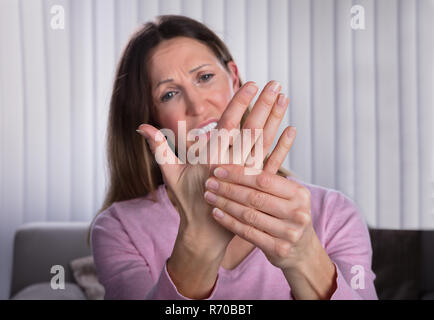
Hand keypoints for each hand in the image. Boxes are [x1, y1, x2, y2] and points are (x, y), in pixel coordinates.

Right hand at [137, 80, 288, 254]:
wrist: (206, 231)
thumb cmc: (188, 201)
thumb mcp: (170, 173)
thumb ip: (159, 148)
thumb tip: (142, 127)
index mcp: (212, 157)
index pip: (228, 124)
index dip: (240, 103)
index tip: (251, 84)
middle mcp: (232, 162)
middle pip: (251, 128)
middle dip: (263, 104)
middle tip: (275, 83)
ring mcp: (247, 174)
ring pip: (264, 141)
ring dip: (275, 119)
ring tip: (284, 98)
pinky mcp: (257, 185)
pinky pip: (273, 163)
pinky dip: (283, 147)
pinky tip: (292, 130)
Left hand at [204, 126, 317, 269]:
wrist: (300, 250)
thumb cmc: (286, 215)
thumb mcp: (286, 195)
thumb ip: (267, 179)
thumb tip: (240, 148)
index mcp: (299, 193)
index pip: (264, 180)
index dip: (239, 174)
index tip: (218, 169)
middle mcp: (297, 212)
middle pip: (255, 197)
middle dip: (228, 188)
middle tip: (208, 182)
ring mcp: (289, 232)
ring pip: (249, 215)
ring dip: (225, 204)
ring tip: (208, 196)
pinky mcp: (279, 248)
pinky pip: (248, 232)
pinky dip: (229, 222)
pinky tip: (216, 213)